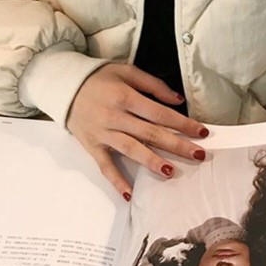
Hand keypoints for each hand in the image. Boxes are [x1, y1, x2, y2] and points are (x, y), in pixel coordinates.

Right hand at [67, 64, 208, 200]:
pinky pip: (105, 166)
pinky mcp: (93, 146)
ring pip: (131, 149)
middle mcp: (115, 116)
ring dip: (151, 161)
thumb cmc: (99, 78)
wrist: (64, 86)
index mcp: (125, 96)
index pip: (159, 113)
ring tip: (170, 172)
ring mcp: (103, 133)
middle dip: (177, 145)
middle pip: (150, 133)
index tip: (202, 132)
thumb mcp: (126, 71)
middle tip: (199, 155)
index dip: (182, 123)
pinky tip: (130, 194)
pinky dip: (116, 181)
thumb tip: (177, 100)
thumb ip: (153, 85)